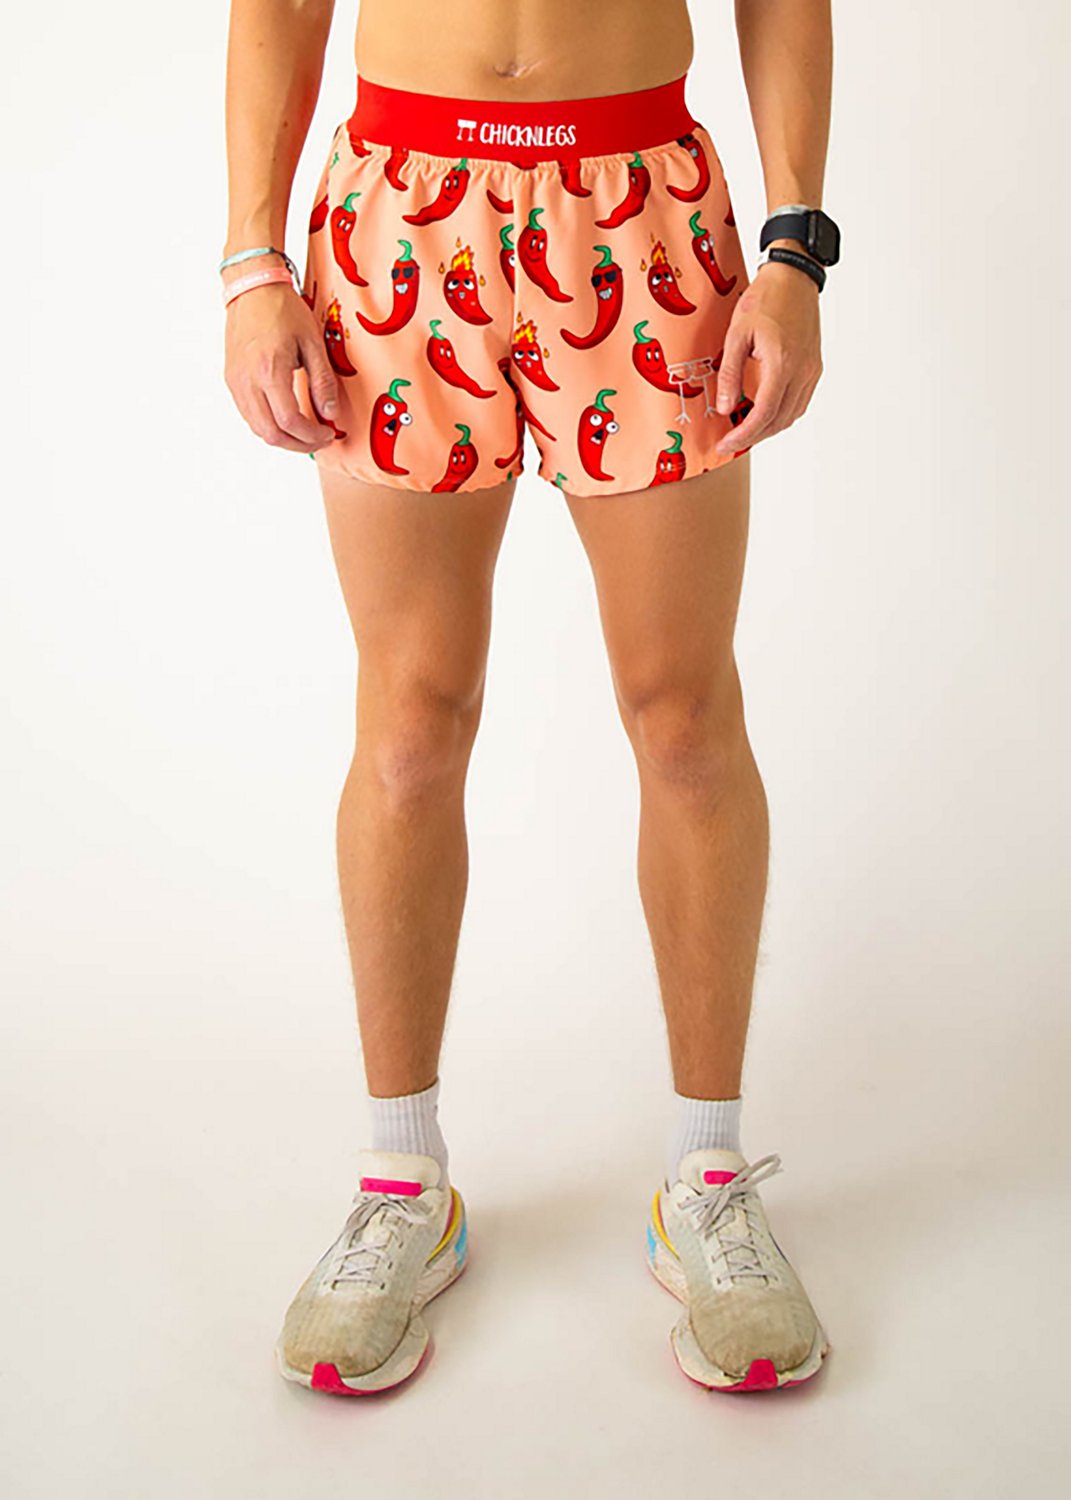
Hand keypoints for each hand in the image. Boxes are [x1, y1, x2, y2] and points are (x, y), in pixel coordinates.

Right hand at [223, 278, 338, 453]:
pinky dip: (268, 425)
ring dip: (283, 438)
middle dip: (298, 444)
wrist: (252, 287)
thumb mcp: (312, 343)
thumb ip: (322, 381)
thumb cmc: (282, 309)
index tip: (327, 434)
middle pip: (271, 434)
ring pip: (257, 429)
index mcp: (269, 371)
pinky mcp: (231, 379)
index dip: (311, 436)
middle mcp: (247, 381)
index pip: (290, 422)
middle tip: (318, 440)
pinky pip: (249, 415)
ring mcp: (236, 382)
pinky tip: (285, 419)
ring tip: (304, 433)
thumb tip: (329, 413)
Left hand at [714, 257, 822, 457]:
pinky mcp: (814, 367)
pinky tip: (765, 413)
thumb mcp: (737, 334)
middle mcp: (802, 371)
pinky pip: (800, 402)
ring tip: (745, 430)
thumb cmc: (765, 298)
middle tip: (731, 442)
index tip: (726, 444)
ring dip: (768, 428)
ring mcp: (811, 370)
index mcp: (782, 364)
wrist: (794, 276)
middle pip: (779, 421)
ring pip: (791, 415)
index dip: (743, 435)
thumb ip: (730, 373)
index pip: (763, 414)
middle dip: (753, 437)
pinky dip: (782, 414)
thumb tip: (726, 408)